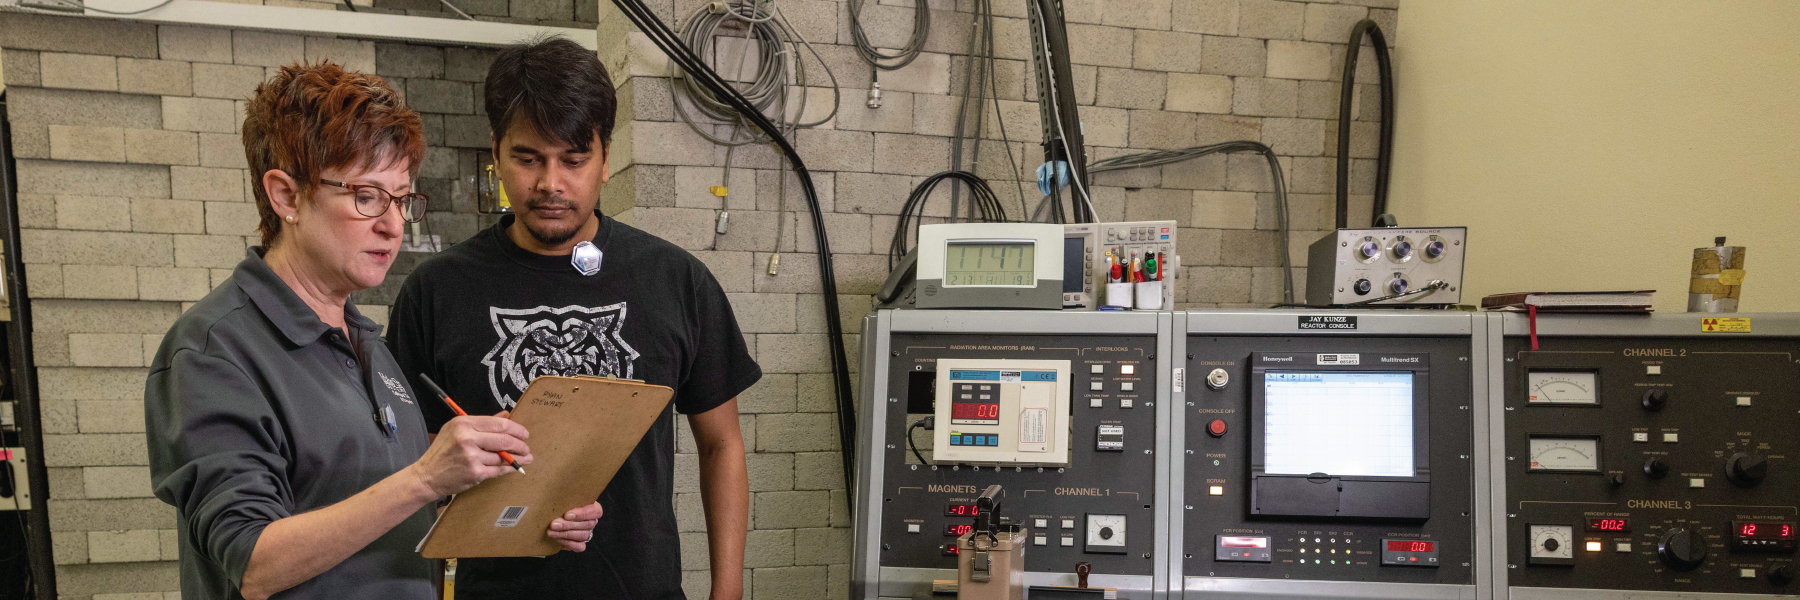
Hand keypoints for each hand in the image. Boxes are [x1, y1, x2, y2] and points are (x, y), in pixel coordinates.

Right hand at [406, 415, 530, 498]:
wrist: (426, 476)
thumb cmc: (443, 451)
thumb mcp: (456, 430)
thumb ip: (482, 423)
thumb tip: (506, 415)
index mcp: (463, 423)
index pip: (498, 424)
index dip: (516, 429)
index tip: (524, 433)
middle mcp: (467, 438)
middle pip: (504, 439)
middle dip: (520, 444)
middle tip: (527, 447)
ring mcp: (471, 456)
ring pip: (503, 456)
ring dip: (518, 458)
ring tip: (526, 457)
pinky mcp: (475, 472)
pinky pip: (498, 470)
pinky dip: (510, 468)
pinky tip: (516, 466)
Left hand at [547, 502, 602, 551]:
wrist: (552, 519)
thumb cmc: (559, 505)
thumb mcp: (563, 498)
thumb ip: (564, 497)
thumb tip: (555, 492)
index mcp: (592, 507)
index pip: (595, 511)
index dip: (582, 514)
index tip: (567, 515)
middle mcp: (592, 521)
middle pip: (586, 524)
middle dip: (568, 525)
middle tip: (554, 524)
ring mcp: (587, 533)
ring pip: (582, 535)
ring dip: (565, 534)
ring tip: (551, 531)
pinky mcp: (581, 544)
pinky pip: (579, 546)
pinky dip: (568, 543)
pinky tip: (556, 538)